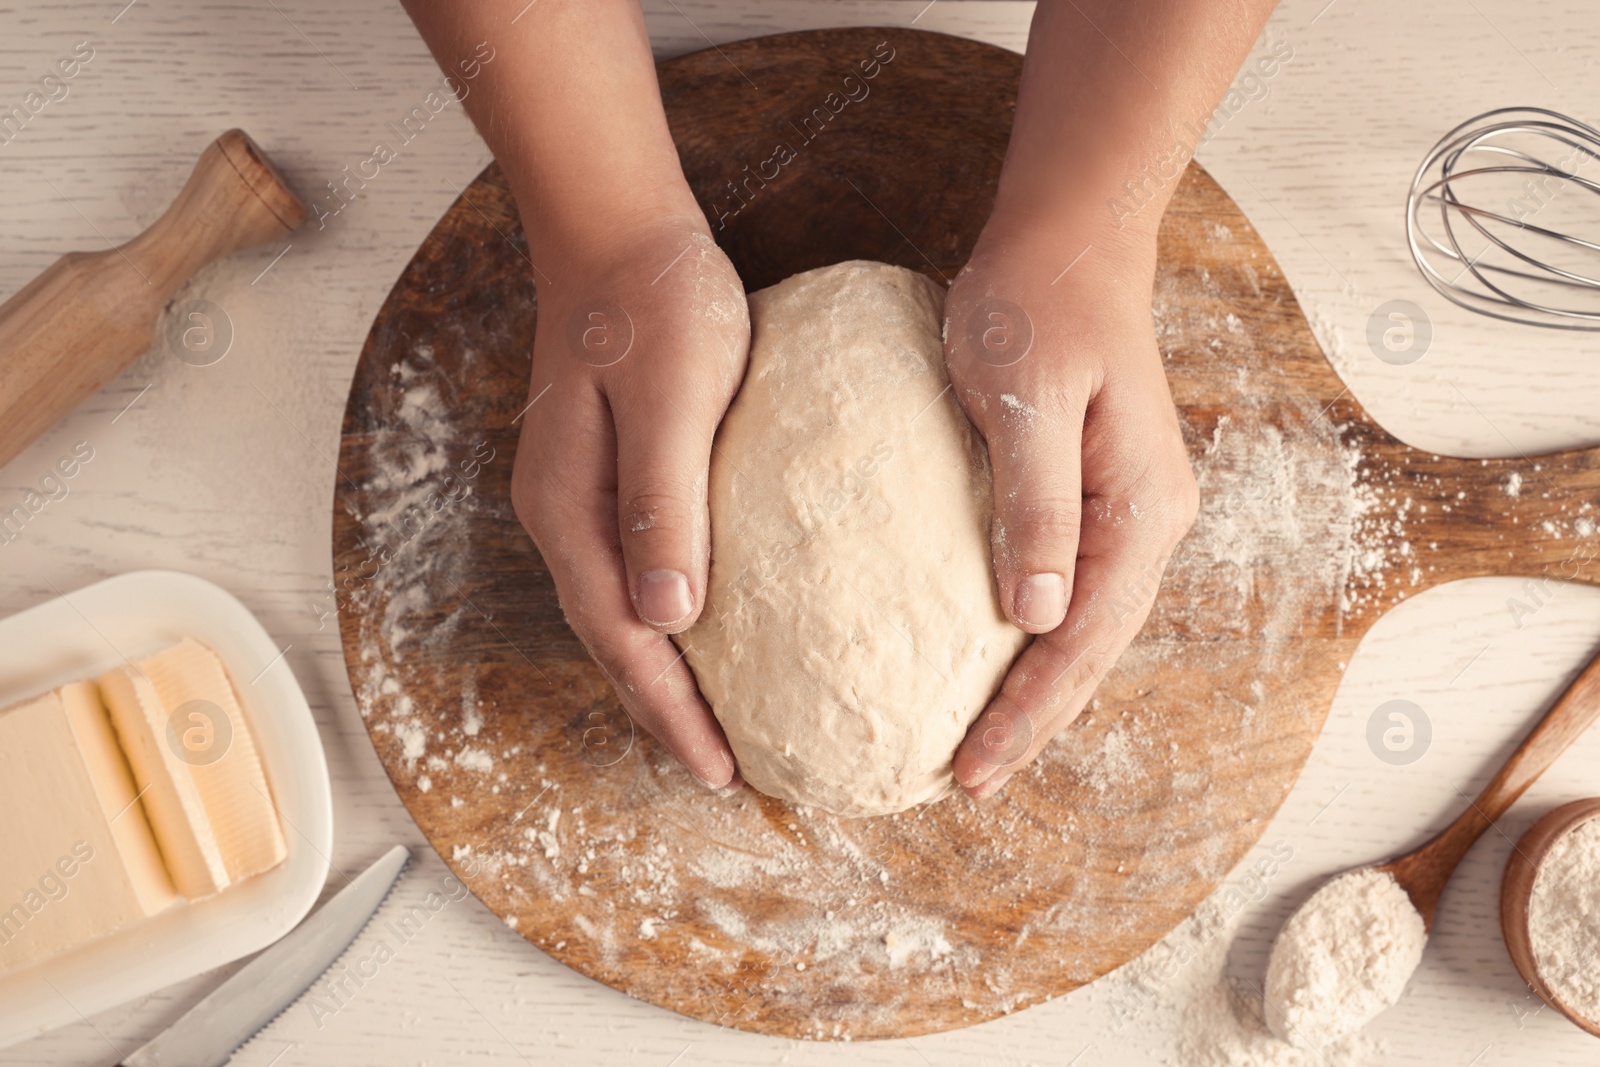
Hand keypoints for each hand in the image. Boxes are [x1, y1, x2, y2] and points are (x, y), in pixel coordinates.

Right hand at [510, 213, 749, 790]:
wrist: (617, 231)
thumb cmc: (655, 302)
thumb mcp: (673, 393)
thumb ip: (666, 502)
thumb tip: (671, 618)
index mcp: (570, 507)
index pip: (623, 638)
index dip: (670, 710)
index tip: (720, 771)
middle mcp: (562, 514)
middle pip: (613, 641)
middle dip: (665, 713)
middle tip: (727, 772)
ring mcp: (577, 497)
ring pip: (619, 613)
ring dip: (662, 676)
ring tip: (715, 726)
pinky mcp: (605, 476)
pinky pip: (631, 572)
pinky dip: (666, 621)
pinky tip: (704, 632)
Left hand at [942, 224, 1199, 799]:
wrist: (1067, 239)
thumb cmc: (1039, 306)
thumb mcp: (1027, 400)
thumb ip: (1035, 507)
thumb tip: (1032, 618)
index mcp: (1141, 509)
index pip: (1082, 639)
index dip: (1027, 713)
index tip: (969, 769)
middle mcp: (1147, 522)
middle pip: (1091, 651)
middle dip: (1032, 723)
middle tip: (963, 784)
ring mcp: (1124, 510)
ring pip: (1081, 628)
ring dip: (1034, 692)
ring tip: (976, 747)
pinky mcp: (1090, 495)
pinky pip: (1065, 588)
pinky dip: (1029, 639)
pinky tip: (989, 660)